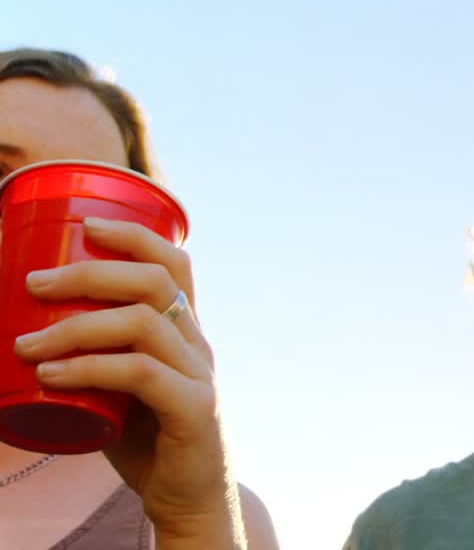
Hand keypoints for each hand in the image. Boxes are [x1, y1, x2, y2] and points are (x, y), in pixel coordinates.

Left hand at [13, 217, 244, 548]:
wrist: (189, 500)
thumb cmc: (146, 440)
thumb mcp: (118, 387)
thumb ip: (90, 356)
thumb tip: (18, 330)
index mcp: (185, 331)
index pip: (175, 264)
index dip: (135, 236)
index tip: (88, 227)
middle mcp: (198, 345)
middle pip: (156, 282)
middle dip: (90, 272)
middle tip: (33, 284)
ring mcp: (200, 376)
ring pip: (144, 323)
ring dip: (77, 325)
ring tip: (26, 344)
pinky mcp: (194, 411)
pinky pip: (142, 374)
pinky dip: (92, 368)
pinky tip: (53, 376)